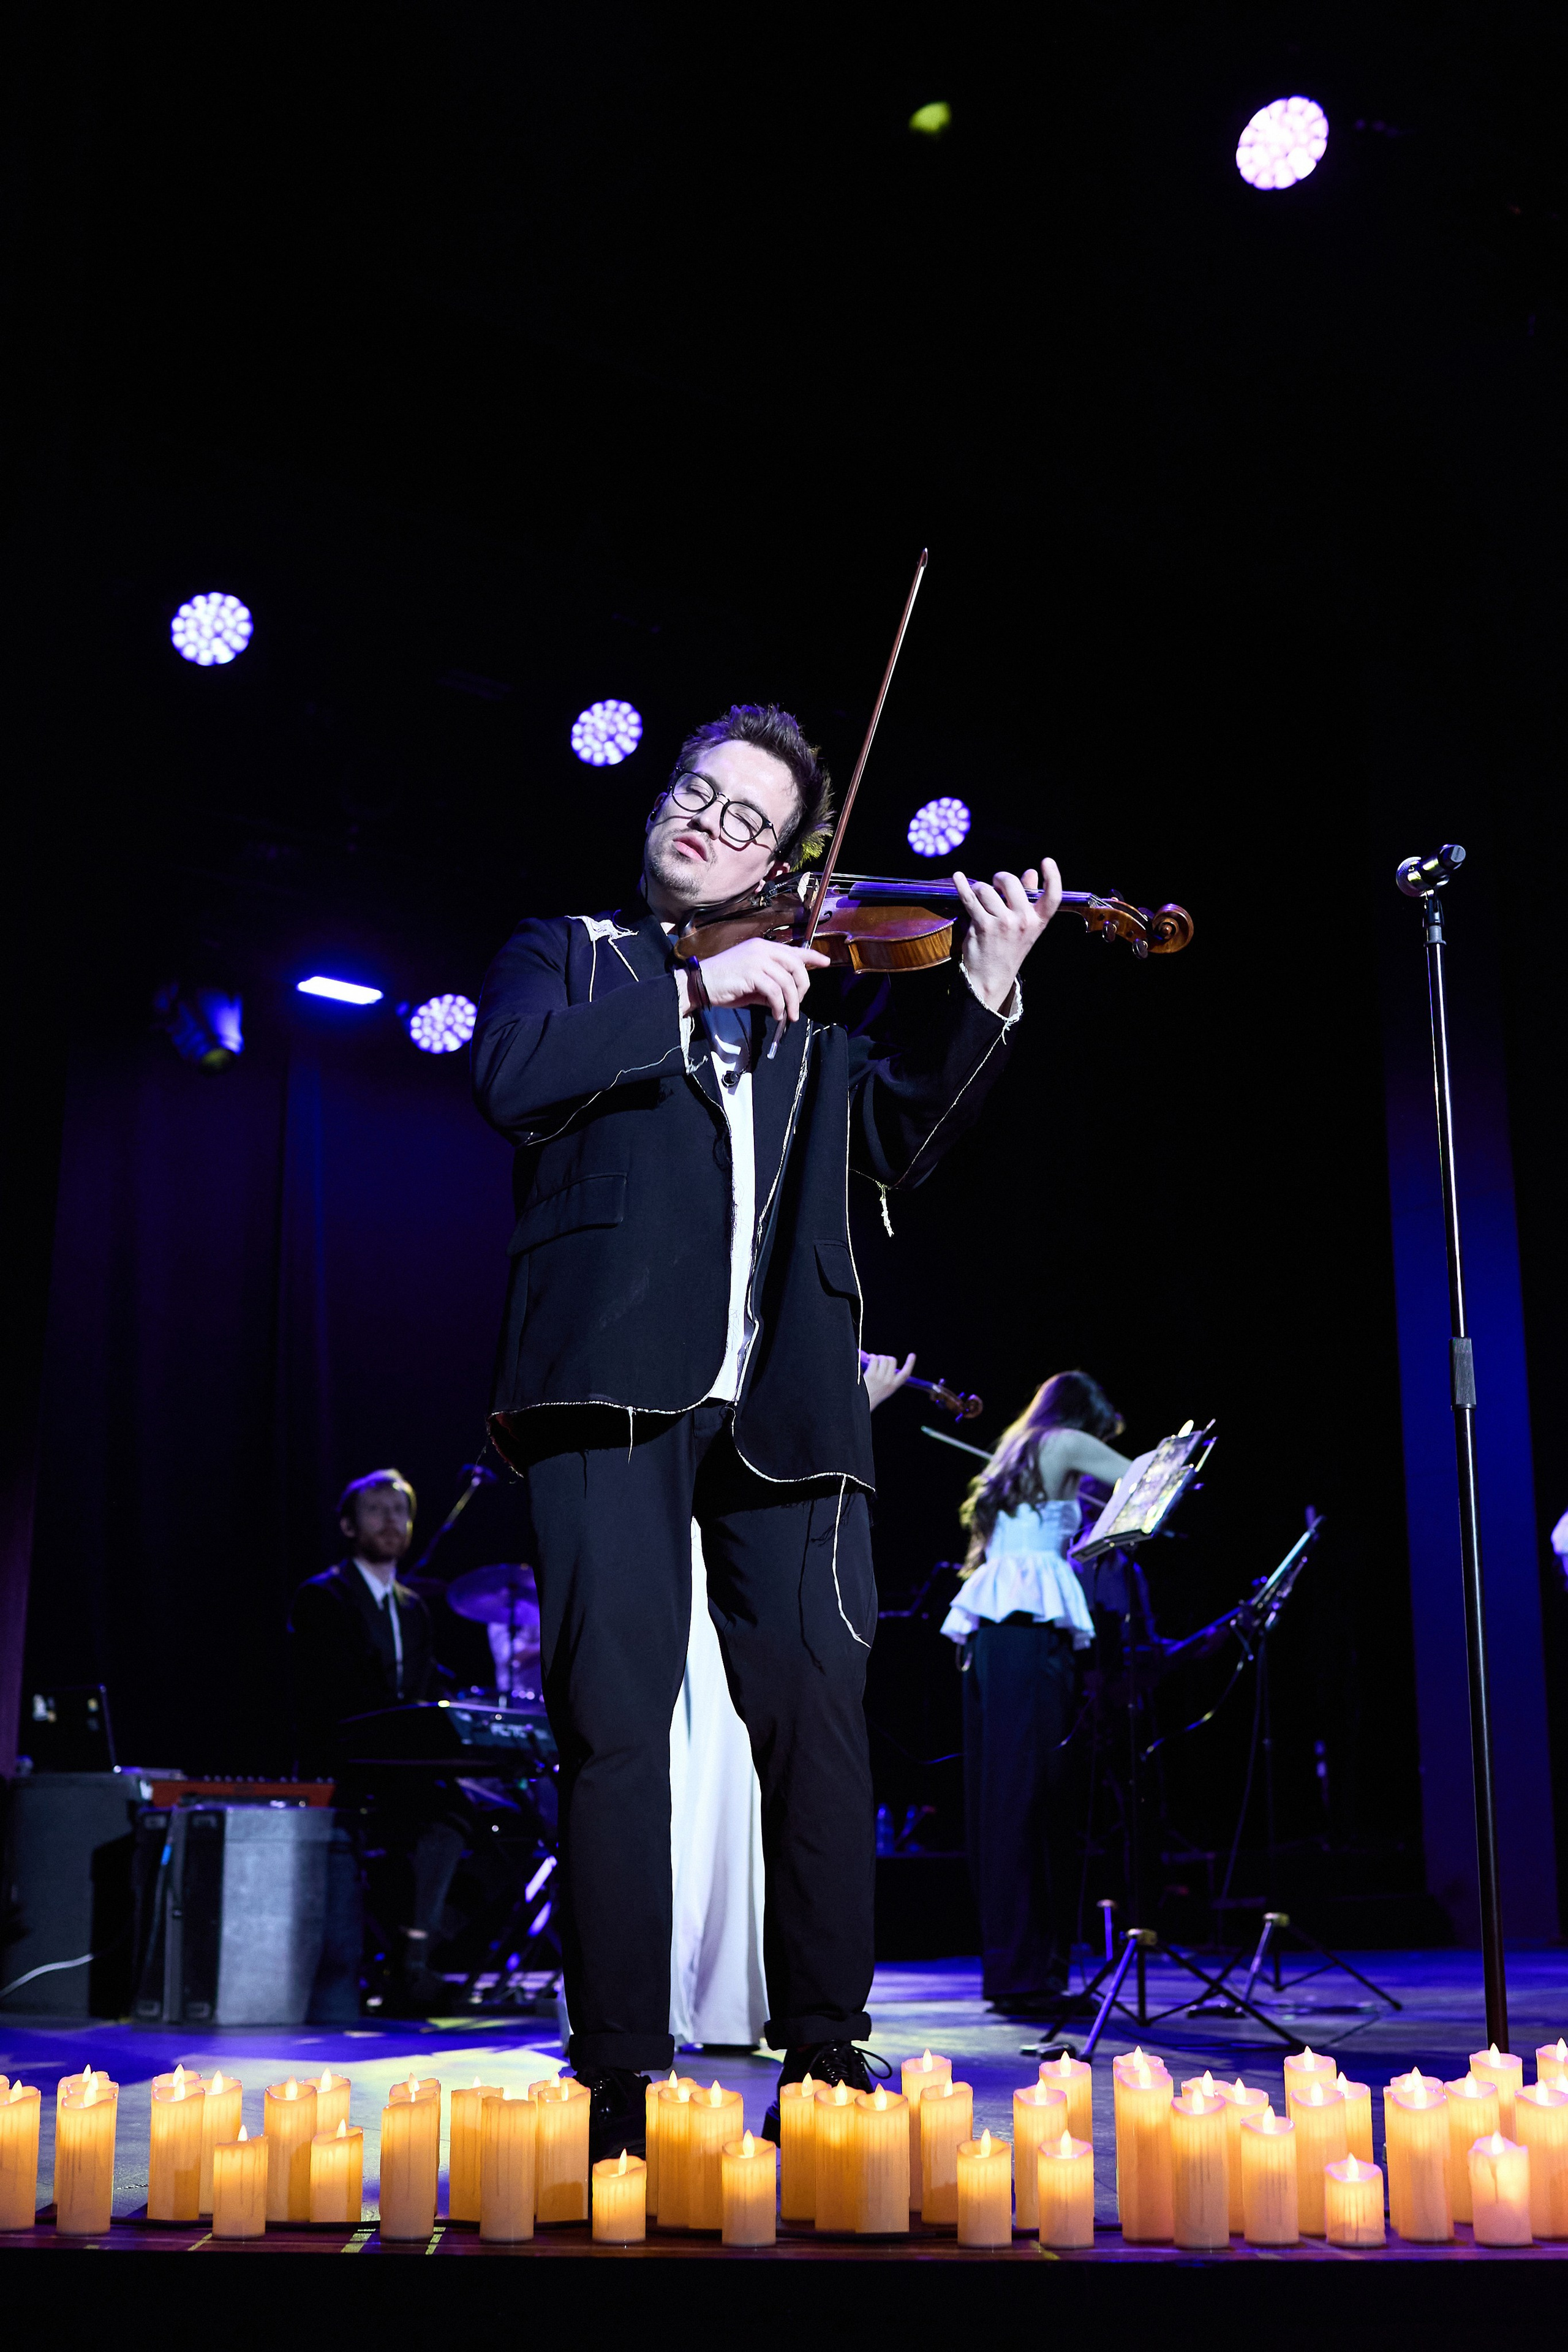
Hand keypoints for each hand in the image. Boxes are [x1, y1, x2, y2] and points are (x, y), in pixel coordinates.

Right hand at [680, 937, 830, 1027]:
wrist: (701, 984)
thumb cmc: (725, 983)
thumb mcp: (753, 981)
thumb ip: (771, 984)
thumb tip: (787, 998)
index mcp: (763, 947)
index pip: (794, 949)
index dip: (812, 956)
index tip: (825, 962)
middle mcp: (762, 949)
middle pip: (796, 965)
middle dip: (803, 987)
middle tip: (798, 1004)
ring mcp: (757, 959)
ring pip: (787, 981)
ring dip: (791, 1002)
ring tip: (787, 1016)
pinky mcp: (751, 973)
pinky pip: (775, 992)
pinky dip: (779, 1006)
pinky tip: (776, 1014)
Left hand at [860, 1349, 915, 1411]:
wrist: (862, 1402)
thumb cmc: (872, 1394)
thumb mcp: (886, 1389)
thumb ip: (891, 1378)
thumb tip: (889, 1361)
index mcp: (894, 1385)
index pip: (906, 1374)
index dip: (910, 1363)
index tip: (912, 1355)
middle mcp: (889, 1382)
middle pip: (892, 1360)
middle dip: (886, 1357)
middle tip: (880, 1360)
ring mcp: (880, 1378)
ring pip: (883, 1359)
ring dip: (878, 1357)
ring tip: (873, 1360)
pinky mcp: (871, 1375)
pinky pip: (874, 1359)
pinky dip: (872, 1357)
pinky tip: (869, 1359)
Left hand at [953, 859, 1061, 1011]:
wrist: (992, 977)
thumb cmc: (1009, 949)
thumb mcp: (1025, 927)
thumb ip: (1028, 899)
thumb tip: (1031, 873)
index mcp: (1038, 921)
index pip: (1053, 896)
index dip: (1053, 876)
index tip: (1047, 861)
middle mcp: (1023, 921)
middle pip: (1011, 882)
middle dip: (1000, 878)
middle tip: (996, 884)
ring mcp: (1003, 924)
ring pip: (986, 889)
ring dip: (980, 890)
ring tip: (980, 899)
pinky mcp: (982, 926)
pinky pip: (969, 899)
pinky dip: (961, 885)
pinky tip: (958, 877)